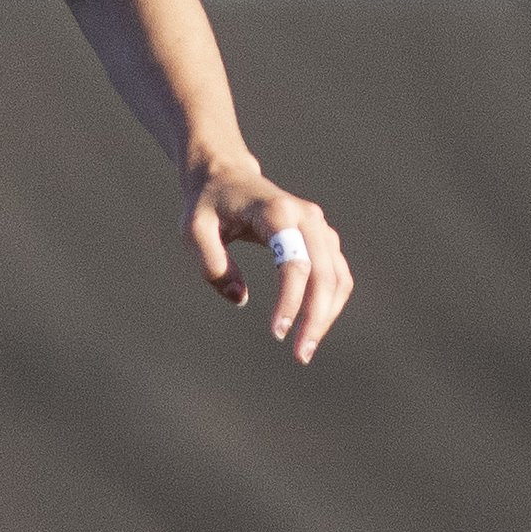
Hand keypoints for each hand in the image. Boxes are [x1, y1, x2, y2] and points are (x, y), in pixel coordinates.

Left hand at [185, 161, 352, 362]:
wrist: (226, 176)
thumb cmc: (207, 205)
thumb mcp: (193, 230)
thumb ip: (211, 263)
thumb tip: (239, 299)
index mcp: (276, 212)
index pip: (293, 262)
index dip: (290, 300)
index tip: (275, 333)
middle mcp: (306, 217)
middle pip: (325, 273)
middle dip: (316, 317)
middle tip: (300, 355)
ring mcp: (318, 226)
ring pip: (337, 276)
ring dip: (326, 314)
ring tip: (304, 348)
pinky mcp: (321, 237)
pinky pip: (336, 274)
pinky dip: (330, 302)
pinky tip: (312, 326)